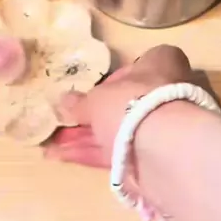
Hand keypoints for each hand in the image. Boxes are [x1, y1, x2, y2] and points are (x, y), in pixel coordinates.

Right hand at [44, 45, 193, 166]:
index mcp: (161, 64)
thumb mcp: (98, 99)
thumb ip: (81, 102)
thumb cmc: (133, 102)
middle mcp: (166, 94)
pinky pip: (117, 153)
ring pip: (118, 132)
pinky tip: (61, 157)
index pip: (137, 67)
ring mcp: (161, 128)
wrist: (163, 146)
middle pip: (124, 104)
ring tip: (53, 144)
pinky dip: (91, 155)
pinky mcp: (153, 157)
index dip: (111, 80)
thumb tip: (65, 101)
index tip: (91, 91)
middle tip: (65, 122)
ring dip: (86, 138)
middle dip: (92, 117)